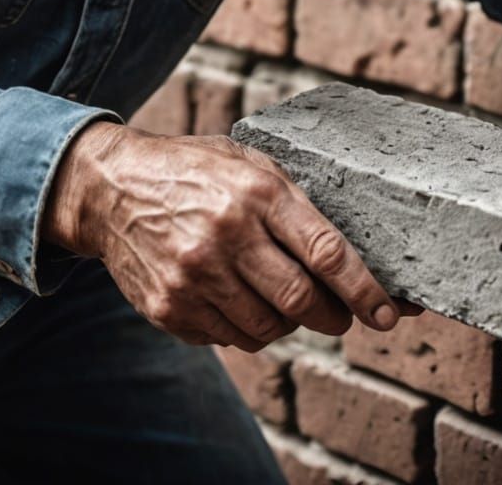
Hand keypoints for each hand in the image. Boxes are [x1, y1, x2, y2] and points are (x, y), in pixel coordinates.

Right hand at [43, 121, 409, 350]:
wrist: (112, 189)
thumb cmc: (193, 172)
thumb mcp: (245, 162)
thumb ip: (293, 200)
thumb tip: (357, 253)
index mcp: (254, 192)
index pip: (325, 251)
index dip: (364, 289)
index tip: (389, 312)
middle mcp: (225, 235)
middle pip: (301, 301)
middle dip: (333, 315)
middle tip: (340, 313)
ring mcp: (194, 277)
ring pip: (269, 328)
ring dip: (287, 322)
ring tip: (278, 296)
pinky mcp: (170, 309)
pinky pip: (230, 339)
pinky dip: (245, 327)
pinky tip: (235, 297)